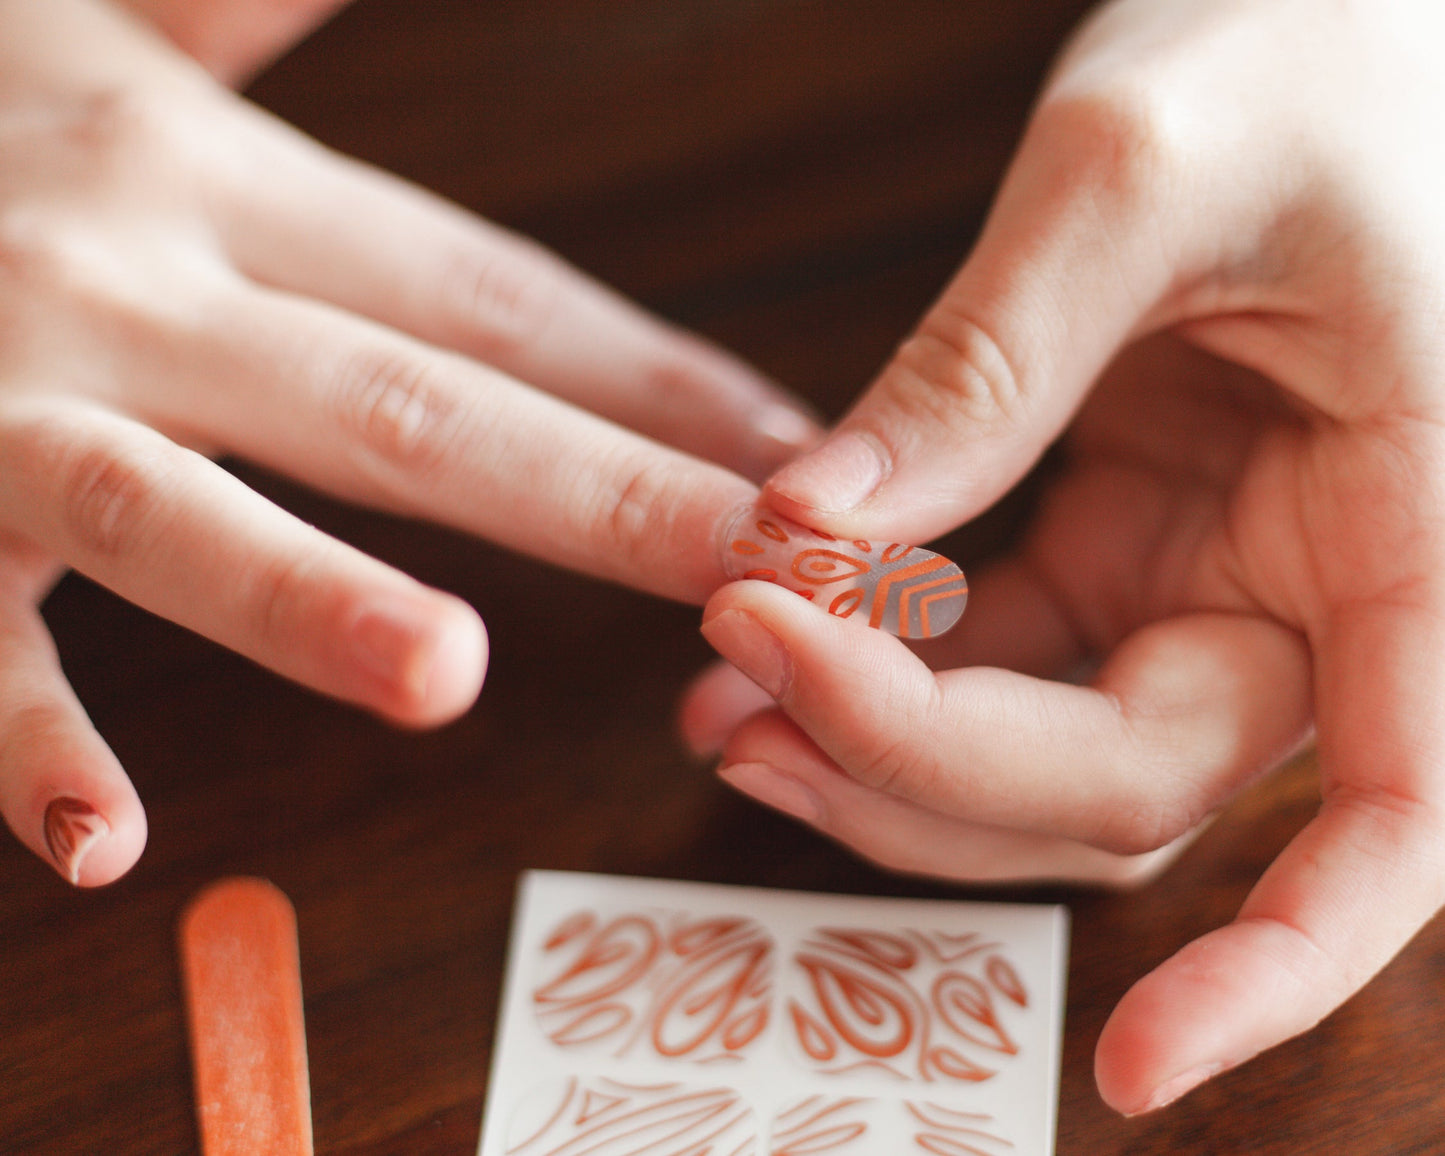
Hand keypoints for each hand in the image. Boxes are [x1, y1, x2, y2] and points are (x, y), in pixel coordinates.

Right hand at [0, 0, 816, 885]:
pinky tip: (108, 846)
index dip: (654, 376)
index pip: (492, 299)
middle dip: (600, 497)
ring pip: (182, 516)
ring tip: (445, 678)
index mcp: (216, 185)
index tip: (795, 453)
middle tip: (759, 572)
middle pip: (413, 408)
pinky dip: (22, 745)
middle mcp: (134, 287)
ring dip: (310, 602)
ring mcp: (4, 407)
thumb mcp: (105, 25)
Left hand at [683, 0, 1444, 1114]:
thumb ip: (990, 356)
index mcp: (1420, 529)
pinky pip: (991, 661)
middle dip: (917, 771)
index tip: (1133, 1070)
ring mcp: (1207, 580)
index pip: (1398, 825)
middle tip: (734, 690)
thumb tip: (816, 527)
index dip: (1281, 969)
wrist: (1316, 7)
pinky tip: (763, 623)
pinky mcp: (1116, 540)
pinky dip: (878, 665)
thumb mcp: (1142, 169)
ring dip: (874, 750)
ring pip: (1038, 755)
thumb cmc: (1306, 42)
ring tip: (715, 690)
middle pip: (1119, 786)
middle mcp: (1319, 592)